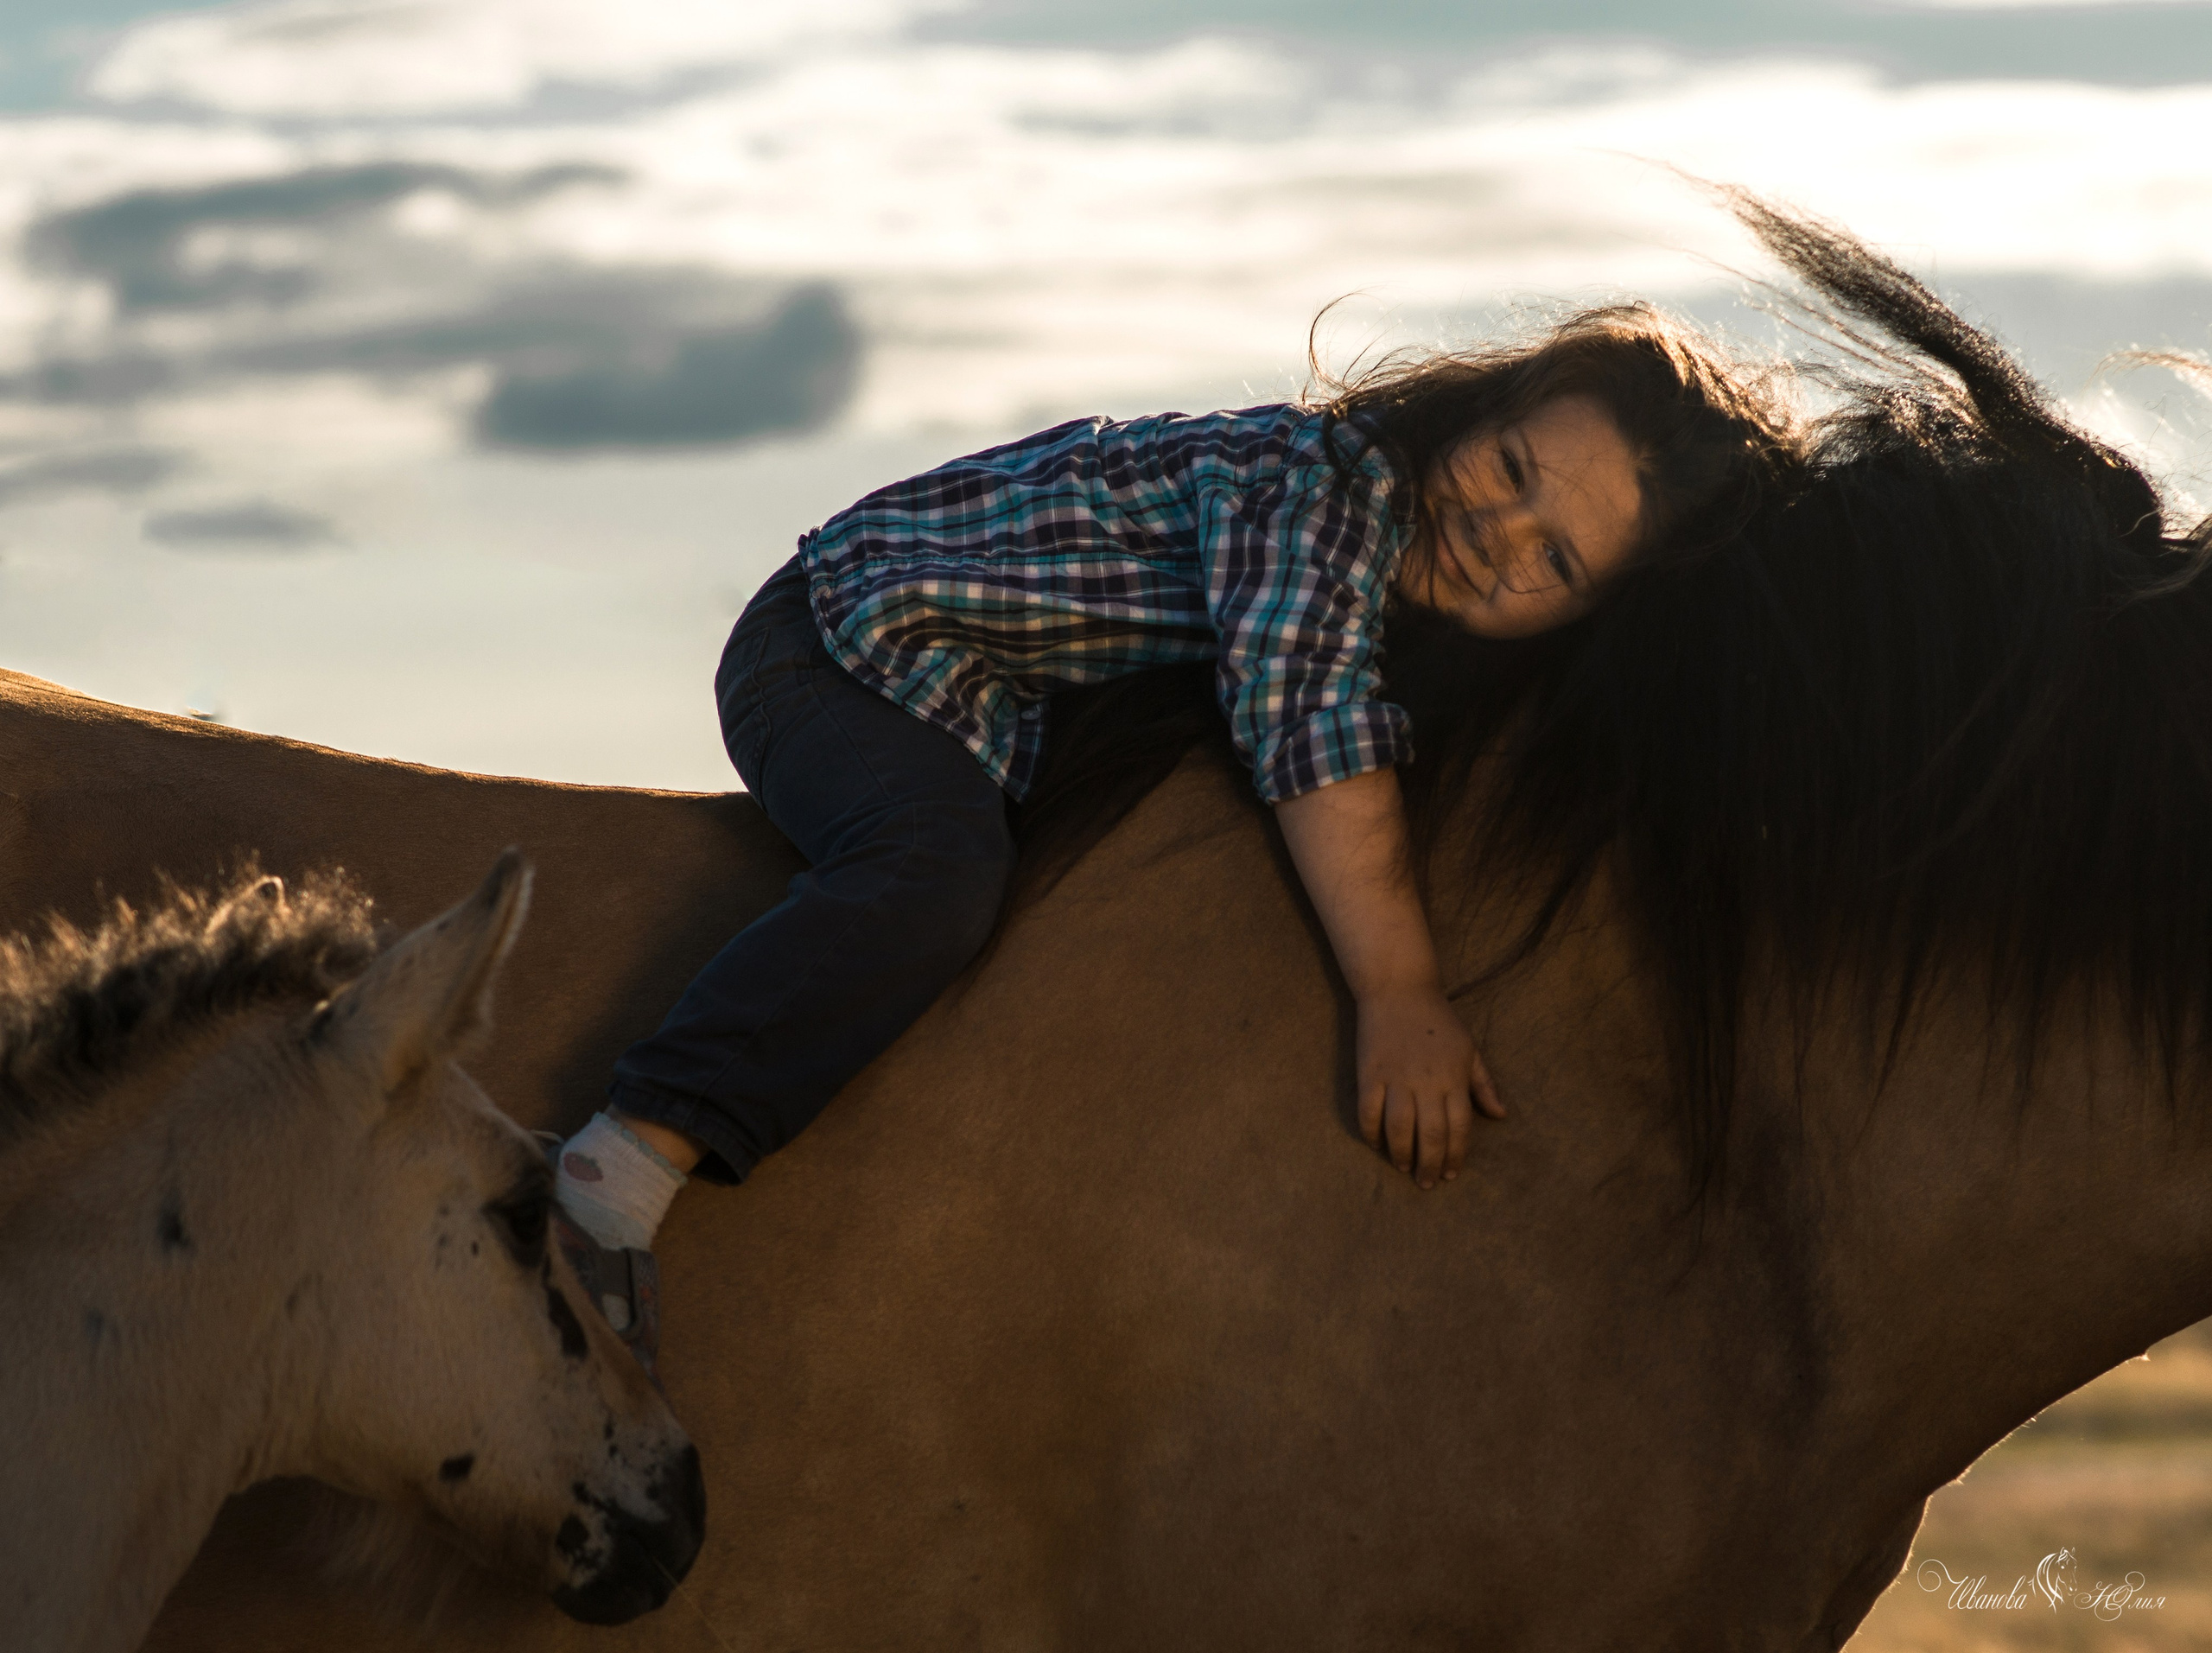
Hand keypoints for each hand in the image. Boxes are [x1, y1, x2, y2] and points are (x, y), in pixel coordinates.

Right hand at [1356, 987, 1504, 1187]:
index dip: (1456, 1155)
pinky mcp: (1370, 1073)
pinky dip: (1371, 1133)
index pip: (1459, 1128)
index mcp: (1454, 1078)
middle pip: (1430, 1134)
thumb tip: (1501, 1115)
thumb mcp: (1469, 1048)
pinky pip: (1368, 1112)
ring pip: (1399, 1129)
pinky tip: (1377, 1145)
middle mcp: (1427, 1082)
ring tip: (1403, 1167)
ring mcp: (1396, 1078)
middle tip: (1426, 1183)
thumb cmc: (1438, 1020)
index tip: (1451, 1174)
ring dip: (1401, 1154)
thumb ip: (1484, 1084)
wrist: (1399, 989)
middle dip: (1430, 1165)